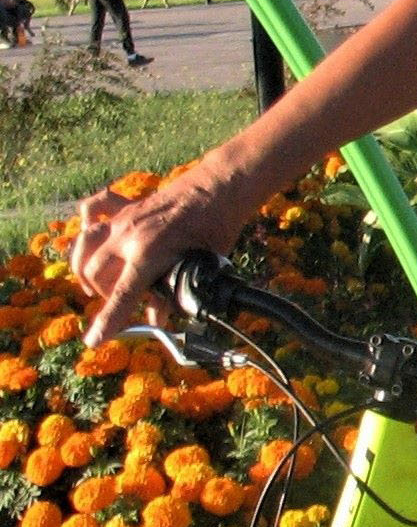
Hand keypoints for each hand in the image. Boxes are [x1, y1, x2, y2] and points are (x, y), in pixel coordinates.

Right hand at [69, 167, 245, 345]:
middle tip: (124, 300)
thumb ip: (174, 294)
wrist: (220, 187)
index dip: (108, 320)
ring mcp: (124, 218)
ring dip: (87, 266)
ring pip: (85, 245)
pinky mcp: (127, 205)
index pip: (121, 295)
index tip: (94, 339)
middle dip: (104, 293)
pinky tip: (93, 234)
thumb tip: (157, 318)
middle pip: (96, 273)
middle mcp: (128, 235)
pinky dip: (88, 221)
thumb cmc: (215, 227)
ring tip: (99, 280)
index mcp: (148, 253)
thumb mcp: (199, 267)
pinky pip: (94, 208)